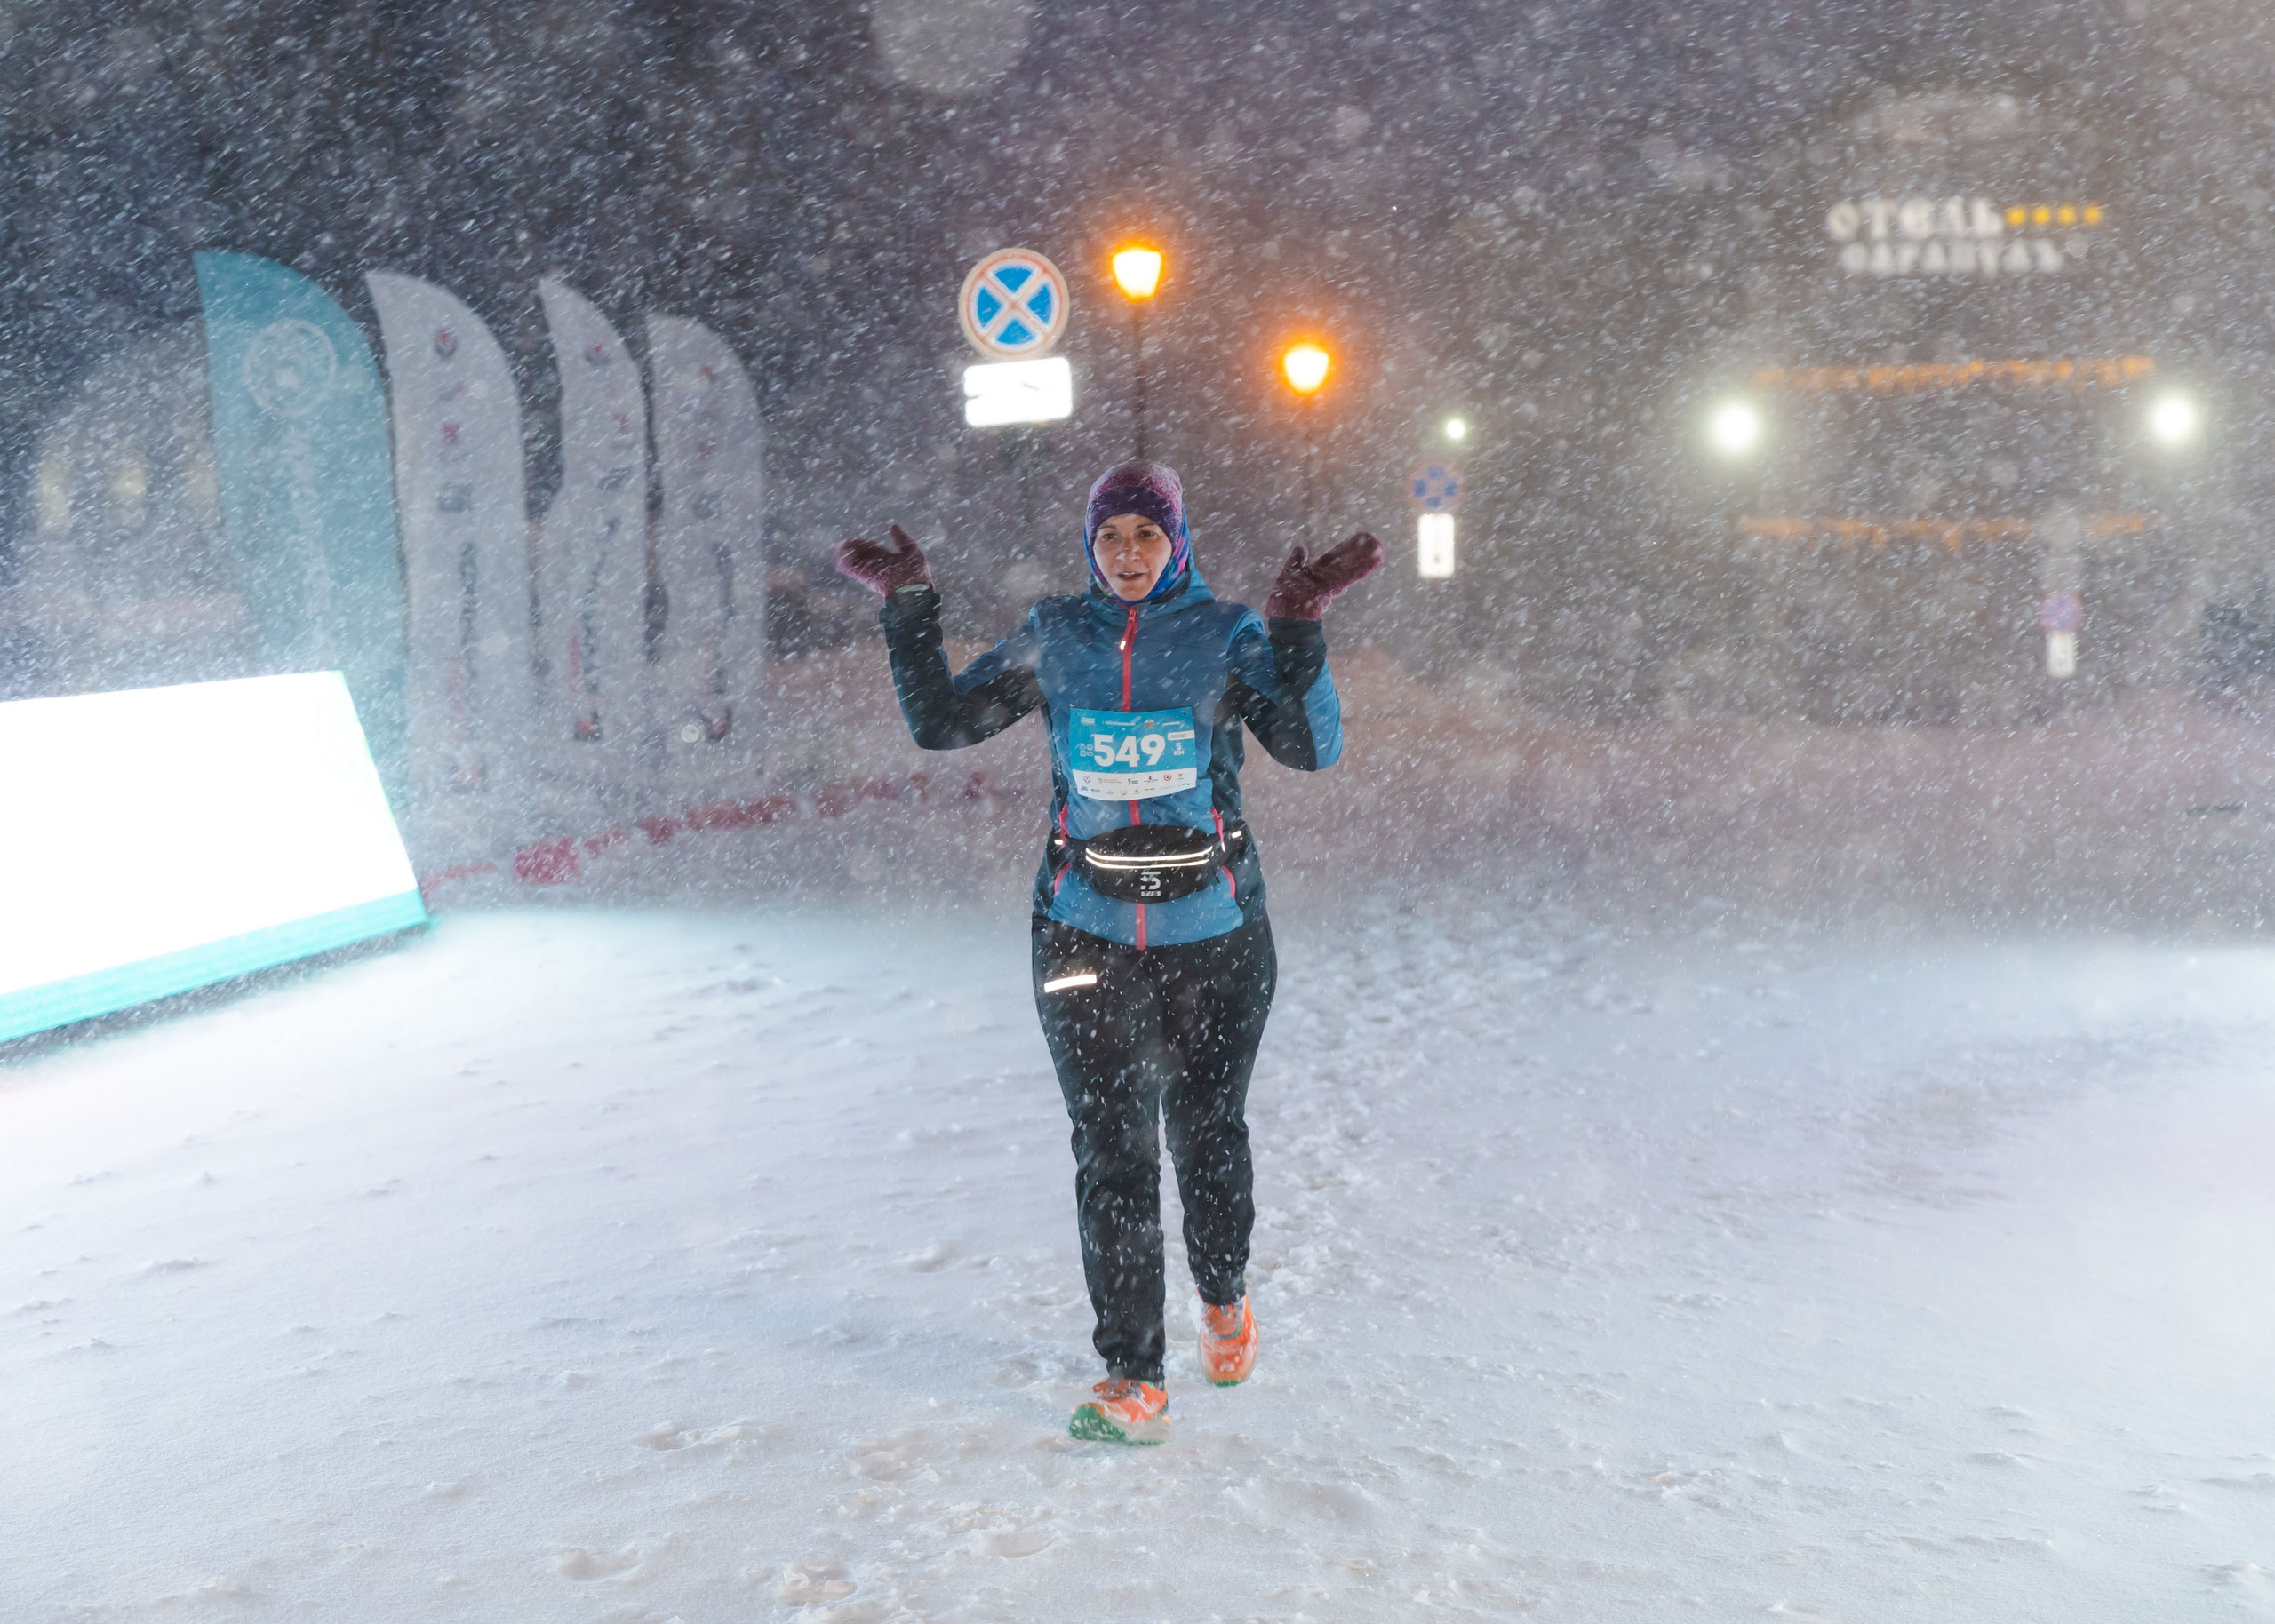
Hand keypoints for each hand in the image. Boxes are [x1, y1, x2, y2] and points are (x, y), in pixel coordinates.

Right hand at [835, 523, 932, 596]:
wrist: (913, 591)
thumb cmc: (916, 574)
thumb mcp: (912, 551)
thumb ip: (902, 539)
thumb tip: (893, 526)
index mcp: (885, 558)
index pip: (870, 549)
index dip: (865, 543)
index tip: (869, 542)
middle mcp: (874, 564)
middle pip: (858, 553)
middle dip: (852, 546)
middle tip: (851, 543)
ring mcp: (868, 570)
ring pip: (850, 559)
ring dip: (844, 551)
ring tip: (843, 546)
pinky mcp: (863, 575)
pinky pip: (847, 567)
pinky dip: (842, 559)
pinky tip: (842, 551)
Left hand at [1265, 531, 1384, 619]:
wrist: (1287, 613)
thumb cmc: (1286, 595)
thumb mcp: (1289, 572)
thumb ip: (1297, 560)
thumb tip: (1301, 547)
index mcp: (1317, 573)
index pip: (1333, 560)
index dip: (1344, 551)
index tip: (1355, 541)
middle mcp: (1327, 579)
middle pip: (1345, 564)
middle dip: (1359, 555)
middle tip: (1374, 545)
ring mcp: (1331, 585)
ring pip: (1349, 571)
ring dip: (1363, 562)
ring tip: (1378, 553)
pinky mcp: (1332, 590)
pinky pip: (1347, 580)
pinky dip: (1358, 572)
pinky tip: (1370, 565)